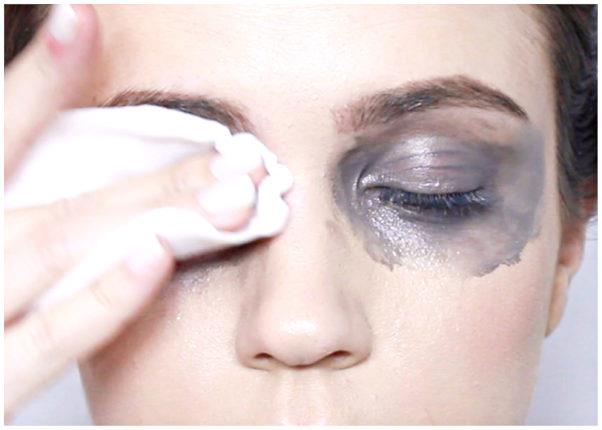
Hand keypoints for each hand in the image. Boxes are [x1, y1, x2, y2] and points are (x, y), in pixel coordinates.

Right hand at [4, 5, 260, 417]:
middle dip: (158, 179)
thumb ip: (22, 198)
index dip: (38, 78)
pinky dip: (101, 298)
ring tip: (229, 194)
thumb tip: (114, 198)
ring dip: (150, 215)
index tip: (83, 18)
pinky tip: (156, 258)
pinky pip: (47, 340)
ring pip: (60, 246)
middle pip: (62, 200)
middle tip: (242, 161)